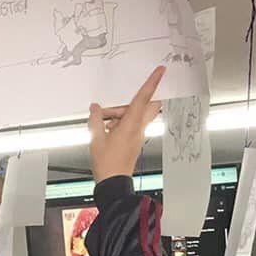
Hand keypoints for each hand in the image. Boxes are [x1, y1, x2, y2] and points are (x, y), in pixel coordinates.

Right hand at [87, 66, 164, 183]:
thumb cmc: (107, 164)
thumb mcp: (96, 139)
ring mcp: (138, 135)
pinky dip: (120, 123)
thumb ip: (96, 119)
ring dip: (120, 114)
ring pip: (135, 115)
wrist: (113, 183)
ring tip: (103, 122)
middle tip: (119, 102)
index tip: (160, 71)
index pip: (144, 98)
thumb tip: (95, 108)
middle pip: (145, 106)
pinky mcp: (134, 141)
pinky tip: (106, 129)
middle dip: (135, 100)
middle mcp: (138, 128)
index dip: (152, 83)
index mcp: (130, 124)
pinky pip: (131, 125)